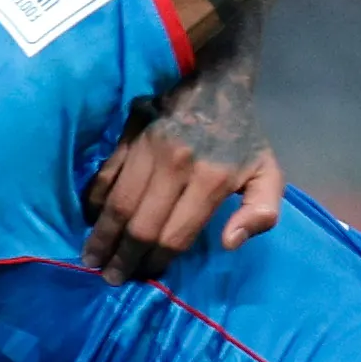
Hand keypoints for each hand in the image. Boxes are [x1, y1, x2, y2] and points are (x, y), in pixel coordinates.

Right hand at [84, 63, 285, 278]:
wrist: (216, 83)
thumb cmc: (243, 137)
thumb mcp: (268, 173)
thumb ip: (260, 213)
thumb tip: (229, 243)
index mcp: (211, 180)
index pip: (175, 236)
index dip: (157, 263)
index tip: (146, 277)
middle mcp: (175, 167)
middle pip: (141, 227)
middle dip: (124, 259)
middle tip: (111, 279)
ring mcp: (147, 150)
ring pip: (117, 205)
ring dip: (102, 236)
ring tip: (92, 258)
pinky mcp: (129, 137)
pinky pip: (104, 177)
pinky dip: (94, 202)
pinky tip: (92, 220)